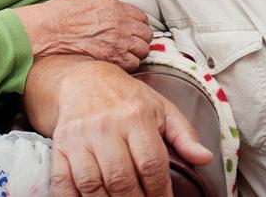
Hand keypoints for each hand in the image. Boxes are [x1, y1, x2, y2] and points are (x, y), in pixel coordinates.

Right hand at [15, 0, 152, 71]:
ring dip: (137, 52)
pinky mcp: (112, 59)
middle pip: (147, 34)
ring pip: (143, 50)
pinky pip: (133, 64)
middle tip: (131, 42)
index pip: (142, 17)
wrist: (47, 31)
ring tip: (127, 53)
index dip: (138, 23)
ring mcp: (118, 42)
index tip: (133, 28)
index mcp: (116, 7)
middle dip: (141, 38)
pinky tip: (120, 62)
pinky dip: (130, 64)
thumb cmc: (61, 13)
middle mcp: (121, 24)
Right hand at [49, 61, 212, 195]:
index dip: (160, 192)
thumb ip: (184, 135)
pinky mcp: (59, 146)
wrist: (83, 80)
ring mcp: (79, 138)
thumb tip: (206, 158)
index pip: (151, 164)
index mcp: (135, 116)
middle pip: (121, 179)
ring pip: (92, 185)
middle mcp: (105, 126)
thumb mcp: (161, 108)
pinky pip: (63, 183)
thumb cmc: (127, 98)